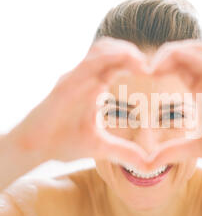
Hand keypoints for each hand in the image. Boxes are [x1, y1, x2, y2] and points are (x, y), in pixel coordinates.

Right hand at [9, 37, 148, 165]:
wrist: (35, 147)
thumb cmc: (64, 143)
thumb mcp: (101, 147)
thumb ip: (124, 151)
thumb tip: (147, 165)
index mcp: (93, 86)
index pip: (115, 64)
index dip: (134, 63)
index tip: (152, 72)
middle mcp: (84, 77)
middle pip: (110, 50)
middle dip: (131, 52)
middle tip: (150, 64)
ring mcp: (74, 77)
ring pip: (100, 50)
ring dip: (123, 51)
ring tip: (142, 62)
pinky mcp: (66, 83)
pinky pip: (88, 63)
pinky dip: (107, 58)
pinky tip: (126, 62)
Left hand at [147, 39, 201, 165]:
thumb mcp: (195, 147)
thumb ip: (173, 151)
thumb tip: (150, 162)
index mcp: (200, 87)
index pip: (177, 65)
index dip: (158, 66)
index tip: (142, 77)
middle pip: (184, 52)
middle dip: (161, 55)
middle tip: (143, 69)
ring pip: (195, 49)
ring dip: (172, 52)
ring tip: (154, 68)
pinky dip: (187, 58)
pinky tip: (169, 66)